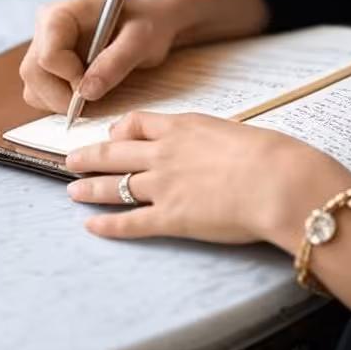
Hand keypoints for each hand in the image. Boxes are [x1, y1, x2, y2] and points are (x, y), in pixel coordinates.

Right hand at [19, 0, 268, 113]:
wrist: (150, 22)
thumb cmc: (147, 23)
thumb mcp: (141, 38)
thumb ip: (115, 62)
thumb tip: (86, 93)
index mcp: (61, 13)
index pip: (48, 56)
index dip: (71, 77)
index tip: (97, 82)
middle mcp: (45, 29)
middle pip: (33, 75)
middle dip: (63, 96)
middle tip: (96, 97)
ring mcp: (43, 48)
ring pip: (34, 89)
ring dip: (62, 102)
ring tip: (97, 90)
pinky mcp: (48, 67)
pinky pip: (41, 95)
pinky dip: (63, 103)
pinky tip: (89, 91)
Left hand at [65, 110, 350, 249]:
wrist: (277, 181)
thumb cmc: (272, 157)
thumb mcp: (240, 135)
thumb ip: (219, 142)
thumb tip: (224, 151)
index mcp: (185, 128)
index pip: (140, 122)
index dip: (121, 129)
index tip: (113, 133)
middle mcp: (166, 153)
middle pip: (116, 151)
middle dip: (91, 156)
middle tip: (72, 159)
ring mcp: (164, 186)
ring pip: (116, 185)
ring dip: (91, 188)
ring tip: (73, 191)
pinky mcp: (170, 218)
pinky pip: (130, 222)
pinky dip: (108, 225)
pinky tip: (92, 226)